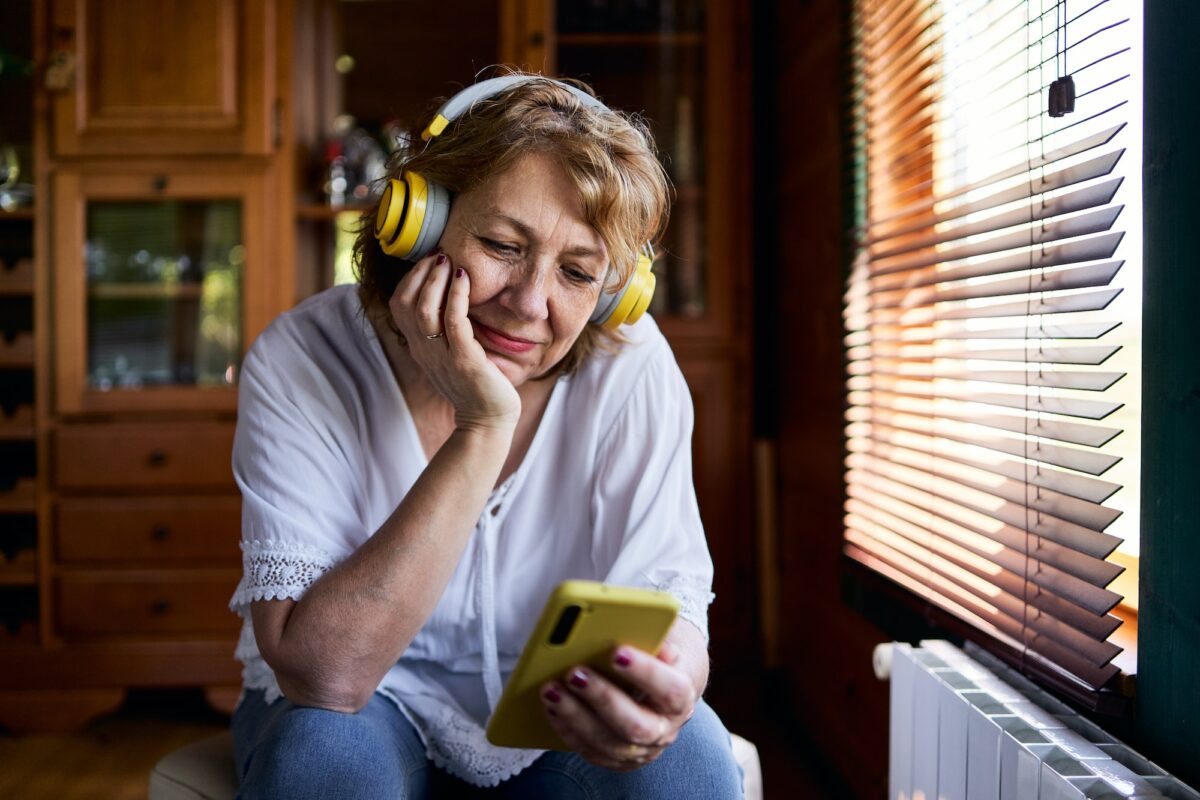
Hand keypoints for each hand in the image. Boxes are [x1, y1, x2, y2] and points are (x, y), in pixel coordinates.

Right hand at [387, 251, 519, 431]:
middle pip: (405, 303)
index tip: (429, 260)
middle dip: (421, 273)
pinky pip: (454, 321)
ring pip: (424, 310)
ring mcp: (442, 355)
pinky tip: (465, 278)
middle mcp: (424, 350)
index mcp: (419, 347)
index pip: (398, 305)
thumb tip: (447, 297)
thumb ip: (443, 330)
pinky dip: (457, 296)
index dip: (410, 278)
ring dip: (435, 280)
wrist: (488, 420)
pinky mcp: (465, 360)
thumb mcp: (450, 353)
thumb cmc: (475, 384)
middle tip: (439, 253)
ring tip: (448, 260)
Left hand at [540, 640, 696, 771]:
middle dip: (601, 698)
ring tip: (551, 689)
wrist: (667, 689)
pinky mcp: (616, 759)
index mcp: (681, 699)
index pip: (671, 690)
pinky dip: (567, 729)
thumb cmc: (660, 660)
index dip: (645, 672)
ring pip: (607, 742)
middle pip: (635, 725)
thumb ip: (660, 638)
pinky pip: (590, 750)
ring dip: (575, 715)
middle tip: (574, 672)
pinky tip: (551, 707)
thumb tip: (648, 637)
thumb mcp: (669, 644)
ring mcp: (640, 750)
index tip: (616, 651)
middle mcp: (664, 731)